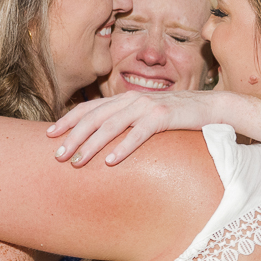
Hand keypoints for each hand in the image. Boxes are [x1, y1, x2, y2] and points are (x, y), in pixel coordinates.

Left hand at [46, 90, 228, 166]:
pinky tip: (109, 162)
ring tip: (76, 162)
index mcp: (125, 99)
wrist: (211, 108)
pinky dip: (123, 148)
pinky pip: (139, 134)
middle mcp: (132, 99)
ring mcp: (147, 107)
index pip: (89, 108)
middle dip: (72, 136)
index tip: (49, 135)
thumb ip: (126, 124)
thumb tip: (104, 143)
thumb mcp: (146, 118)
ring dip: (91, 144)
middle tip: (56, 155)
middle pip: (94, 117)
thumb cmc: (176, 117)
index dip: (68, 120)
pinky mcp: (164, 117)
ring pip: (111, 126)